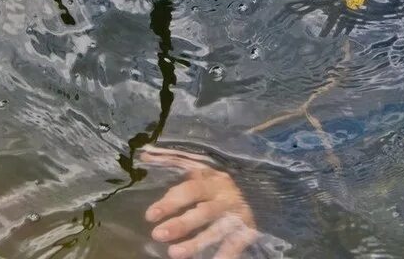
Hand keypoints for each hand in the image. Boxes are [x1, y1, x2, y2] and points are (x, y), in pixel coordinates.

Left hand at [142, 146, 259, 258]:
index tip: (150, 216)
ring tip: (174, 254)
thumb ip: (173, 164)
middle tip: (158, 235)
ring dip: (195, 243)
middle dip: (180, 225)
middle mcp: (225, 197)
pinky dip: (224, 255)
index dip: (170, 203)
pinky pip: (234, 245)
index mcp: (211, 181)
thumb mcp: (198, 171)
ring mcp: (237, 215)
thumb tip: (145, 155)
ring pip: (216, 231)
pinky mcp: (247, 231)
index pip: (189, 190)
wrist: (258, 192)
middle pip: (202, 212)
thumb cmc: (215, 185)